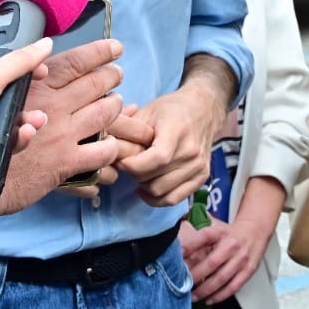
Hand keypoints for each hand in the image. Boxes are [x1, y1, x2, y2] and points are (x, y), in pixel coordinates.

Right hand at [0, 38, 127, 216]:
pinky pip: (101, 152)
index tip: (114, 47)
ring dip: (115, 105)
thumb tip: (33, 63)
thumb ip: (15, 78)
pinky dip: (110, 148)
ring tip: (117, 102)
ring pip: (104, 113)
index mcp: (36, 87)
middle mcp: (54, 106)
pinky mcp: (66, 162)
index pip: (75, 61)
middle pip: (95, 83)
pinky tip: (110, 144)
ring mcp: (63, 135)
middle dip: (111, 75)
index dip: (99, 52)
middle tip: (117, 73)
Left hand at [117, 84, 225, 206]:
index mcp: (178, 130)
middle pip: (157, 179)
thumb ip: (128, 129)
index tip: (121, 162)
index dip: (135, 166)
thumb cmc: (171, 109)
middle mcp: (192, 151)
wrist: (203, 109)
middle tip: (126, 166)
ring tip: (138, 173)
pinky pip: (174, 199)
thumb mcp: (148, 111)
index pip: (158, 158)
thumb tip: (105, 147)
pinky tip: (145, 189)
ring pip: (163, 192)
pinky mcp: (202, 177)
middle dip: (135, 175)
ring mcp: (199, 166)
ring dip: (144, 187)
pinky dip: (156, 199)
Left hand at [180, 219, 263, 304]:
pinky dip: (220, 296)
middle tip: (182, 285)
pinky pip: (233, 287)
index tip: (176, 257)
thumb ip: (198, 239)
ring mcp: (241, 259)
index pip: (203, 237)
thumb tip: (178, 251)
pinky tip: (209, 300)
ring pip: (221, 278)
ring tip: (193, 297)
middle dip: (195, 276)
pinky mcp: (248, 271)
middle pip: (211, 263)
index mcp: (220, 232)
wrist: (255, 232)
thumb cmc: (230, 234)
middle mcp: (231, 245)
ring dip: (205, 290)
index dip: (189, 247)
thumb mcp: (214, 230)